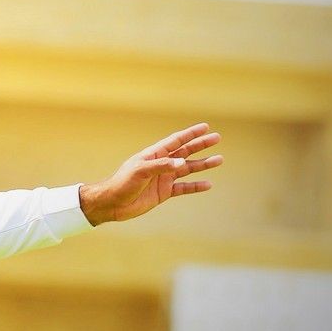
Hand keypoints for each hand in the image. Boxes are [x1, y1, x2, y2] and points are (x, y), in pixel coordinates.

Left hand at [79, 122, 221, 225]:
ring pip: (187, 169)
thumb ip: (161, 166)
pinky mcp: (164, 192)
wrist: (113, 203)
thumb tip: (182, 162)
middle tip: (217, 138)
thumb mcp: (140, 172)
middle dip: (201, 145)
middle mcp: (161, 164)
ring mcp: (163, 178)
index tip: (206, 127)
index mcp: (154, 154)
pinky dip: (195, 186)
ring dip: (203, 164)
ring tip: (219, 159)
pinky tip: (208, 184)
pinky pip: (184, 188)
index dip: (190, 134)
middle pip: (185, 152)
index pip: (176, 141)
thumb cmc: (122, 183)